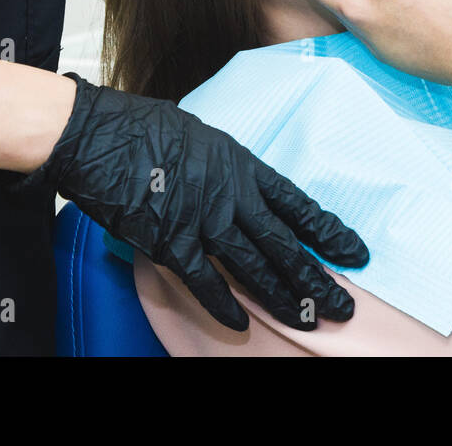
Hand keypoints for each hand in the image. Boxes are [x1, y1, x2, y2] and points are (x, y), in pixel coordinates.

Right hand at [16, 74, 368, 331]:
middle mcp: (231, 194)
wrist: (97, 134)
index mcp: (242, 165)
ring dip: (284, 297)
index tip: (355, 251)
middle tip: (344, 306)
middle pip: (285, 243)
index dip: (328, 231)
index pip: (298, 203)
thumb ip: (226, 167)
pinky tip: (243, 324)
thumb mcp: (202, 137)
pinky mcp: (169, 241)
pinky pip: (204, 280)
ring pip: (255, 266)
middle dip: (317, 278)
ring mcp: (202, 219)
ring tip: (310, 320)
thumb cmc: (143, 127)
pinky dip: (224, 304)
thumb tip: (238, 185)